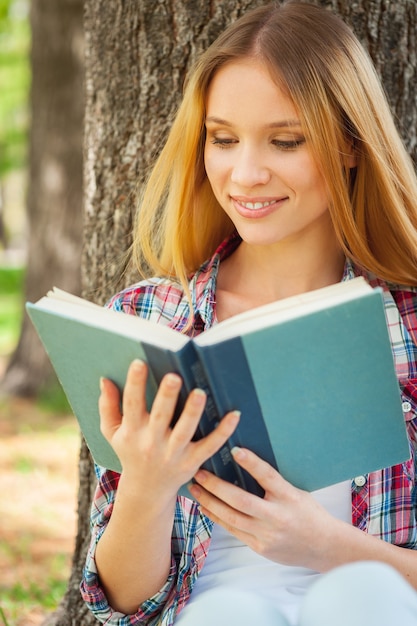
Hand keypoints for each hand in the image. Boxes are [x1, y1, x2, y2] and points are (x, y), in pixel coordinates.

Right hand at [98, 359, 239, 501]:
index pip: (132, 405)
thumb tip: (104, 379)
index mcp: (132, 431)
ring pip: (185, 431)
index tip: (140, 362)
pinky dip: (223, 431)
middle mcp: (152, 442)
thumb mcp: (112, 433)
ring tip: (200, 393)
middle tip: (174, 376)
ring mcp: (174, 453)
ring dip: (193, 412)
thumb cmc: (130, 452)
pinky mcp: (193, 462)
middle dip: (167, 397)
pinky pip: (210, 445)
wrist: (146, 491)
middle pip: (161, 417)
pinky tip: (234, 414)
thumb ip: (107, 406)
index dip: (135, 384)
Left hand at [189, 446, 344, 571]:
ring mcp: (267, 535)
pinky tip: (205, 507)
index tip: (234, 449)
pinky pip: (233, 530)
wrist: (324, 547)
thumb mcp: (296, 492)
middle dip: (215, 486)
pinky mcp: (260, 547)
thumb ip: (273, 482)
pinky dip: (217, 517)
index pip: (268, 476)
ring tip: (194, 488)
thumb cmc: (309, 514)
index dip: (251, 462)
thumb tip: (244, 462)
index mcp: (289, 497)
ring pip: (231, 517)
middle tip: (199, 472)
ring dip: (209, 502)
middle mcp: (277, 517)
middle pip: (241, 500)